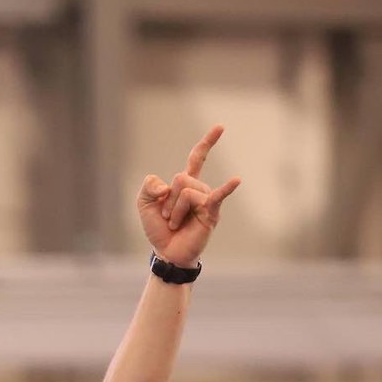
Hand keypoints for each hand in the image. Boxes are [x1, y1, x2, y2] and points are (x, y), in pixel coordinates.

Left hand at [138, 125, 239, 267]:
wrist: (166, 253)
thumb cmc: (159, 230)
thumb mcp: (144, 204)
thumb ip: (148, 186)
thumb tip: (166, 186)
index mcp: (185, 185)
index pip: (198, 158)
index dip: (207, 143)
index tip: (221, 127)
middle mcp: (199, 189)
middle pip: (181, 178)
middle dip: (167, 200)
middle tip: (167, 217)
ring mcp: (207, 200)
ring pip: (186, 192)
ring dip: (173, 211)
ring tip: (175, 224)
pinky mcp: (211, 213)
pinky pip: (215, 196)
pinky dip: (226, 188)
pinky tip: (236, 180)